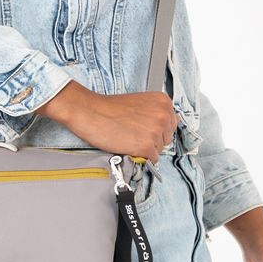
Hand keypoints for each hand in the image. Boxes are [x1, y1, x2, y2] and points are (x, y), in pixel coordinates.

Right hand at [39, 80, 177, 160]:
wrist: (91, 112)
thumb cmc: (109, 108)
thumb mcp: (140, 103)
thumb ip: (155, 113)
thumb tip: (164, 126)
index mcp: (163, 102)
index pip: (171, 123)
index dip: (157, 129)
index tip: (146, 129)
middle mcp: (163, 115)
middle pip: (167, 138)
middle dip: (153, 140)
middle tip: (135, 134)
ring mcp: (156, 132)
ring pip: (159, 150)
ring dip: (145, 148)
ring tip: (129, 138)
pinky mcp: (146, 146)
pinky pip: (151, 159)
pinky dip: (140, 156)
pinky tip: (129, 146)